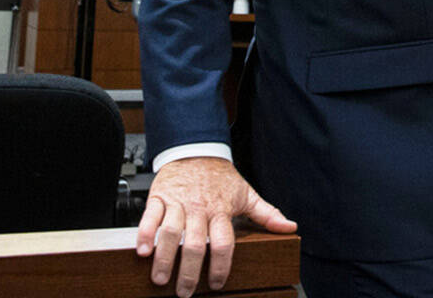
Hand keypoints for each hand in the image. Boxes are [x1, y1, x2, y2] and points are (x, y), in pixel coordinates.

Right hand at [136, 157, 295, 296]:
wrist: (197, 150)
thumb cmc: (221, 177)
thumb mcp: (246, 194)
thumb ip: (267, 213)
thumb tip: (290, 227)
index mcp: (222, 210)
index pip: (224, 242)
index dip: (222, 265)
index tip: (218, 283)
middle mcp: (199, 209)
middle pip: (196, 243)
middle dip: (190, 271)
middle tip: (185, 292)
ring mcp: (178, 203)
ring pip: (171, 233)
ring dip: (165, 258)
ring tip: (160, 279)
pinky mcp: (159, 197)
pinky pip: (149, 217)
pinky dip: (145, 234)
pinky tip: (143, 251)